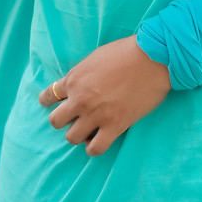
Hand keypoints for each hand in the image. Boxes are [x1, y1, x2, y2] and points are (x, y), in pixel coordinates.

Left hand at [36, 36, 171, 156]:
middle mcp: (80, 100)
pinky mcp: (114, 126)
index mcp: (74, 79)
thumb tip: (78, 84)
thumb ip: (82, 74)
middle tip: (76, 117)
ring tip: (90, 129)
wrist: (153, 58)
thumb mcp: (95, 58)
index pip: (48, 96)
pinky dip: (94, 147)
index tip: (53, 103)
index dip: (48, 101)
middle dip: (64, 120)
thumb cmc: (127, 52)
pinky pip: (95, 149)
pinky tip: (100, 139)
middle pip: (55, 121)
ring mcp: (96, 115)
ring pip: (72, 138)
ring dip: (79, 134)